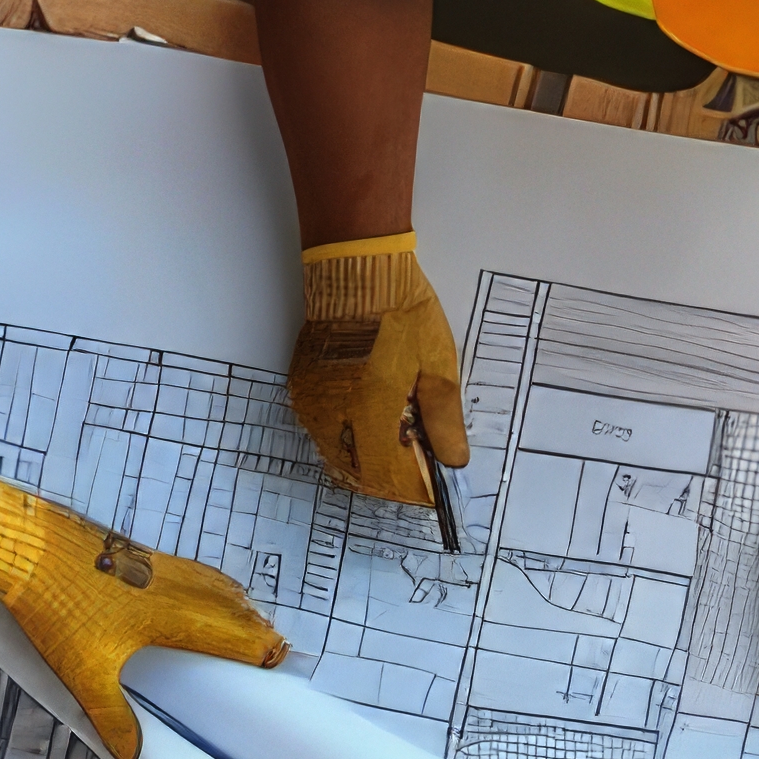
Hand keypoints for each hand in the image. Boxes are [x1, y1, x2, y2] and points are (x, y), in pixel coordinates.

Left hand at [0, 465, 283, 758]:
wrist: (26, 546)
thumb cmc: (55, 601)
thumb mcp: (84, 672)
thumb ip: (112, 716)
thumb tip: (130, 752)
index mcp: (173, 616)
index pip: (237, 635)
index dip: (261, 650)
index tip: (276, 663)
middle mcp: (174, 587)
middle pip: (234, 608)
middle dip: (256, 630)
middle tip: (270, 650)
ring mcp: (156, 566)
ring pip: (214, 585)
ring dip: (236, 605)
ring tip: (248, 621)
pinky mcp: (137, 552)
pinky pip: (190, 570)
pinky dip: (209, 585)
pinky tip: (198, 590)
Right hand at [289, 234, 465, 507]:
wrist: (356, 271)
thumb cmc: (399, 313)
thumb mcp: (437, 366)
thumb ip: (444, 420)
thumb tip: (453, 460)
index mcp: (369, 418)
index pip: (390, 479)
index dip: (414, 487)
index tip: (434, 484)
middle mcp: (333, 419)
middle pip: (361, 474)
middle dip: (392, 476)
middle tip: (420, 462)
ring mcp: (313, 405)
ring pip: (340, 455)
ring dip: (369, 459)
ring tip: (398, 441)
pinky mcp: (304, 388)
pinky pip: (325, 430)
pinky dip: (349, 437)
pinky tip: (372, 421)